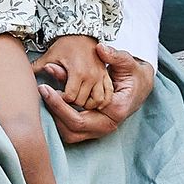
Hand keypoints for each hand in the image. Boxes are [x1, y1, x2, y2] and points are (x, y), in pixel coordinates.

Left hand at [35, 43, 154, 143]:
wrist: (141, 85)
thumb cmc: (133, 73)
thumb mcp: (126, 61)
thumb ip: (114, 55)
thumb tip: (100, 48)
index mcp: (116, 110)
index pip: (81, 114)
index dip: (60, 103)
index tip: (45, 88)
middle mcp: (108, 125)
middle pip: (73, 128)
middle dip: (55, 111)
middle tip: (42, 91)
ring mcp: (100, 130)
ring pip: (71, 134)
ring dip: (55, 119)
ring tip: (46, 97)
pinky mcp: (94, 130)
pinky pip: (72, 132)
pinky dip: (59, 121)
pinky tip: (52, 103)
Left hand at [39, 35, 115, 113]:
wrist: (83, 33)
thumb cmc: (66, 44)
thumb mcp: (50, 55)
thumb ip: (37, 67)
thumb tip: (21, 74)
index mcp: (78, 72)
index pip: (70, 98)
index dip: (61, 100)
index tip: (56, 95)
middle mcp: (91, 76)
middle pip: (82, 102)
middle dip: (72, 103)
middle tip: (64, 99)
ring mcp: (100, 77)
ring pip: (96, 101)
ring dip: (87, 104)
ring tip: (77, 100)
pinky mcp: (105, 76)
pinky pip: (107, 95)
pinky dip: (100, 101)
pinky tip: (90, 99)